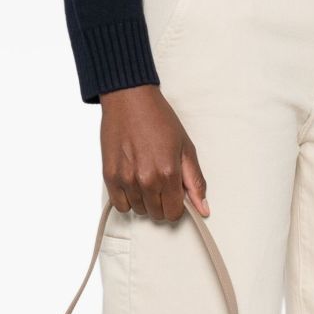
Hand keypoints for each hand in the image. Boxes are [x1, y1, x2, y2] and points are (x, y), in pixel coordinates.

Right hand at [99, 85, 208, 221]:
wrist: (129, 98)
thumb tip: (203, 209)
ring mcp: (126, 179)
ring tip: (145, 177)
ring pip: (139, 210)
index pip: (173, 213)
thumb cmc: (158, 119)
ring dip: (144, 200)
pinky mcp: (110, 176)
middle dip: (161, 203)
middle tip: (160, 182)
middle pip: (157, 214)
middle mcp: (146, 180)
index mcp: (168, 173)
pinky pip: (121, 205)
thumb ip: (195, 182)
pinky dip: (127, 199)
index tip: (174, 194)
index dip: (176, 206)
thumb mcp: (185, 148)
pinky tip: (132, 182)